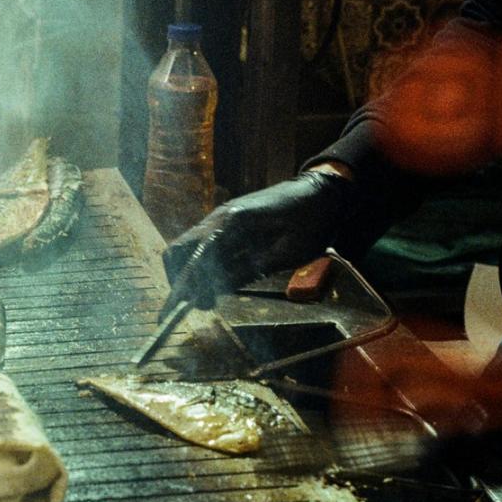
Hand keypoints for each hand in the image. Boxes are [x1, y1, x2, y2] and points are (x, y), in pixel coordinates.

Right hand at [160, 167, 354, 313]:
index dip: (184, 282)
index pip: (194, 253)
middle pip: (180, 249)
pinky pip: (205, 249)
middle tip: (199, 304)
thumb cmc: (311, 221)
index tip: (177, 308)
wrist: (323, 193)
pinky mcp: (228, 227)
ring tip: (208, 301)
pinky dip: (204, 269)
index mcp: (233, 220)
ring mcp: (221, 221)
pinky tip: (218, 286)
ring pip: (188, 250)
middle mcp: (219, 218)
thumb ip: (251, 268)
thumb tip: (218, 287)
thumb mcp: (287, 252)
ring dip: (191, 276)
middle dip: (181, 279)